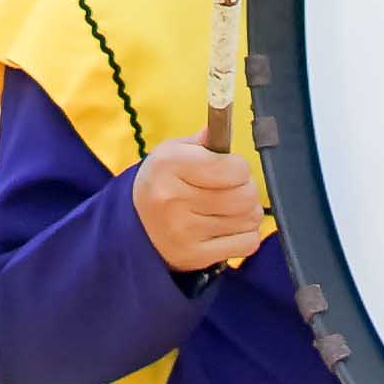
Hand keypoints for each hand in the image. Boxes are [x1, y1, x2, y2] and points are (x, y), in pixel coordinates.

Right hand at [132, 141, 272, 272]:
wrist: (134, 226)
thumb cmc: (162, 182)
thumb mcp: (173, 153)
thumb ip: (204, 141)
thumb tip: (224, 127)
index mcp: (169, 165)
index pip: (234, 168)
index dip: (239, 168)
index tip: (228, 169)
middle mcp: (174, 199)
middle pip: (245, 196)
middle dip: (246, 190)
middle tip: (233, 190)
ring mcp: (184, 232)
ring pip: (249, 219)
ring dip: (247, 213)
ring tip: (229, 209)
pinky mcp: (195, 256)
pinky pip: (247, 244)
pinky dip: (245, 236)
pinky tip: (228, 229)